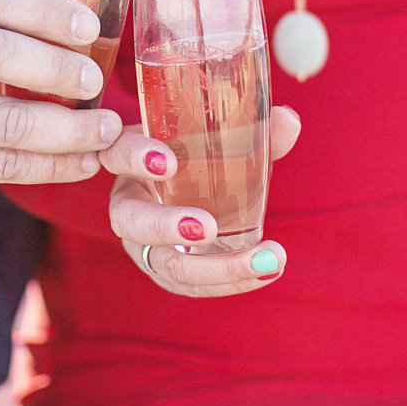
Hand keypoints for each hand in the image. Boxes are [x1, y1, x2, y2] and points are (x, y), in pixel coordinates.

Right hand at [101, 107, 301, 295]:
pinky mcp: (167, 271)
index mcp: (127, 161)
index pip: (118, 153)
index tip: (167, 161)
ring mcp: (144, 245)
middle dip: (166, 226)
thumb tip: (287, 120)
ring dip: (216, 268)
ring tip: (263, 258)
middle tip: (207, 227)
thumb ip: (249, 129)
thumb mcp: (209, 136)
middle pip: (131, 221)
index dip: (136, 157)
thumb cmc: (191, 153)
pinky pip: (193, 284)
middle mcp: (128, 205)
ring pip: (166, 265)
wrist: (179, 187)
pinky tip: (267, 270)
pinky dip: (232, 281)